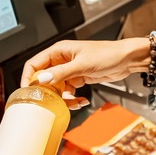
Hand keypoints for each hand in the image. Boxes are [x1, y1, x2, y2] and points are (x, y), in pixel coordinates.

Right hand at [21, 38, 151, 106]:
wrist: (126, 60)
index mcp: (58, 51)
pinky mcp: (77, 79)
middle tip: (54, 103)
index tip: (29, 92)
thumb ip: (61, 73)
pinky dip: (72, 99)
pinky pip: (68, 92)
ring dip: (63, 99)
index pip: (34, 64)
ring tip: (74, 103)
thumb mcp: (82, 65)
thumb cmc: (107, 54)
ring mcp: (69, 71)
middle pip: (44, 79)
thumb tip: (41, 79)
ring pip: (56, 89)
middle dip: (49, 93)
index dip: (29, 78)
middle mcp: (61, 60)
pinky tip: (82, 101)